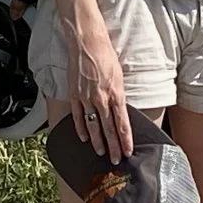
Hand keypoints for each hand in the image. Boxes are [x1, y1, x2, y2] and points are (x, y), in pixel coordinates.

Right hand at [65, 4, 132, 159]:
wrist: (87, 42)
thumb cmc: (106, 56)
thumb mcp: (119, 76)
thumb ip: (119, 95)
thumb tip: (122, 111)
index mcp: (116, 94)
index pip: (122, 123)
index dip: (125, 140)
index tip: (129, 151)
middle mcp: (102, 99)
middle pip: (109, 129)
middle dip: (113, 147)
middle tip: (117, 160)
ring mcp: (86, 98)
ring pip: (93, 126)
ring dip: (98, 142)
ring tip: (101, 153)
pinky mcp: (74, 94)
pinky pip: (77, 116)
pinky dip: (81, 129)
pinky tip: (84, 138)